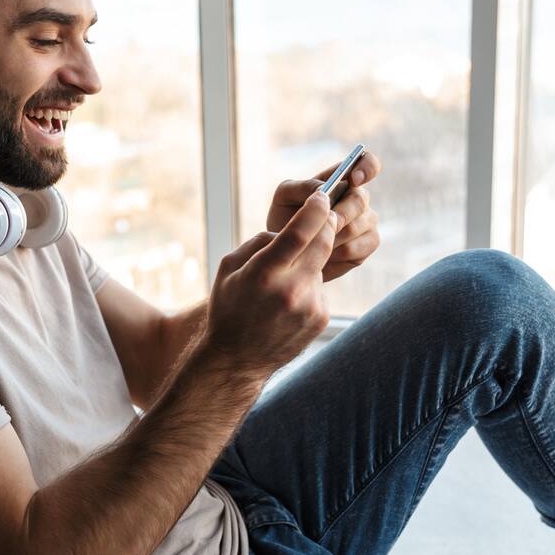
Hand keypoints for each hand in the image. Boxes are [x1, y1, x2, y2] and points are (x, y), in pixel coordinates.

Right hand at [203, 190, 336, 379]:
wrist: (237, 358)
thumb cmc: (228, 308)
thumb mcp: (228, 269)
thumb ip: (258, 243)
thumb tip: (288, 231)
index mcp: (263, 273)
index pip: (300, 231)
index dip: (315, 208)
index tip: (321, 196)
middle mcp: (290, 289)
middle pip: (323, 242)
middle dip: (326, 224)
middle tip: (324, 215)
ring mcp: (309, 305)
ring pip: (320, 265)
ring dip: (310, 262)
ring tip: (285, 281)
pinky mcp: (320, 318)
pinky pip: (319, 288)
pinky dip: (308, 286)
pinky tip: (289, 302)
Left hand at [265, 151, 382, 281]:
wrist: (285, 251)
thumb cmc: (285, 217)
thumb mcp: (285, 195)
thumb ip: (303, 186)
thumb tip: (324, 189)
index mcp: (342, 179)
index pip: (367, 163)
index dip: (366, 168)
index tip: (354, 180)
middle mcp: (358, 197)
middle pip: (360, 199)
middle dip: (338, 212)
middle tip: (320, 224)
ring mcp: (367, 220)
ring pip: (357, 226)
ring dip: (332, 236)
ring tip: (312, 242)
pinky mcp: (368, 243)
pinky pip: (359, 247)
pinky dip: (336, 252)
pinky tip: (322, 255)